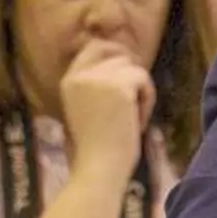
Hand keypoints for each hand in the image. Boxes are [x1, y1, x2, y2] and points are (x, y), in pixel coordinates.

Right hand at [60, 38, 154, 183]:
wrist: (98, 170)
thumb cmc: (94, 151)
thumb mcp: (85, 111)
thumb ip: (95, 88)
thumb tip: (121, 67)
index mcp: (68, 80)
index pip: (93, 47)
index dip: (114, 54)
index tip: (128, 71)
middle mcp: (80, 74)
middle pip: (115, 50)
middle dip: (130, 65)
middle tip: (139, 88)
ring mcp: (99, 78)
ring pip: (133, 66)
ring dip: (140, 89)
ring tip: (134, 118)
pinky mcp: (120, 86)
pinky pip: (144, 79)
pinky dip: (148, 99)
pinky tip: (139, 122)